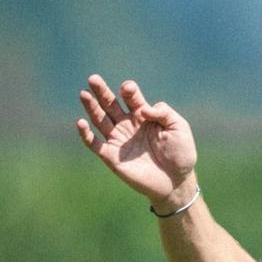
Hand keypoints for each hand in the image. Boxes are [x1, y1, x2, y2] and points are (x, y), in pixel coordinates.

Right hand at [75, 75, 197, 208]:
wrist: (176, 181)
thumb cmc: (180, 153)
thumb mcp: (179, 127)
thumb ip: (164, 112)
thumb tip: (143, 109)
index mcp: (143, 115)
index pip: (131, 97)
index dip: (128, 91)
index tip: (128, 89)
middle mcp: (128, 125)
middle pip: (111, 104)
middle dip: (102, 92)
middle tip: (93, 79)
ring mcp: (118, 140)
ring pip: (100, 120)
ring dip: (91, 107)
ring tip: (84, 94)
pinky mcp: (111, 157)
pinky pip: (94, 144)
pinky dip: (86, 134)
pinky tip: (81, 123)